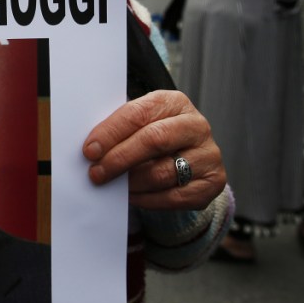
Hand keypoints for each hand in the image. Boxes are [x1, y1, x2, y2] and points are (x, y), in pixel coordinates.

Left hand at [83, 90, 225, 210]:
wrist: (189, 155)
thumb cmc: (155, 134)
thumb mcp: (141, 123)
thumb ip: (121, 130)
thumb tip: (92, 149)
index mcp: (174, 102)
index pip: (138, 114)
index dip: (111, 133)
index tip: (90, 150)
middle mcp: (196, 125)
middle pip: (154, 140)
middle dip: (119, 159)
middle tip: (96, 173)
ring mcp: (208, 154)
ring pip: (163, 172)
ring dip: (132, 182)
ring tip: (113, 186)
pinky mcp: (213, 182)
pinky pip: (175, 197)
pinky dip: (148, 199)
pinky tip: (133, 196)